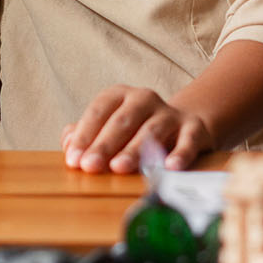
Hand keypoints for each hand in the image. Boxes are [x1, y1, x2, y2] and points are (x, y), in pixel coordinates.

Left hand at [62, 85, 215, 173]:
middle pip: (121, 121)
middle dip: (104, 145)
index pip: (98, 112)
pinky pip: (188, 140)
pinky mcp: (194, 128)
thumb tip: (68, 145)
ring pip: (151, 130)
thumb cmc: (137, 129)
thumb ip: (86, 134)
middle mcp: (144, 99)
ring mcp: (170, 113)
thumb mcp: (110, 126)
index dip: (84, 136)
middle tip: (90, 166)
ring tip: (119, 167)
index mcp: (119, 95)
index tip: (74, 160)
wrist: (186, 124)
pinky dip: (180, 153)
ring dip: (134, 150)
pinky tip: (170, 166)